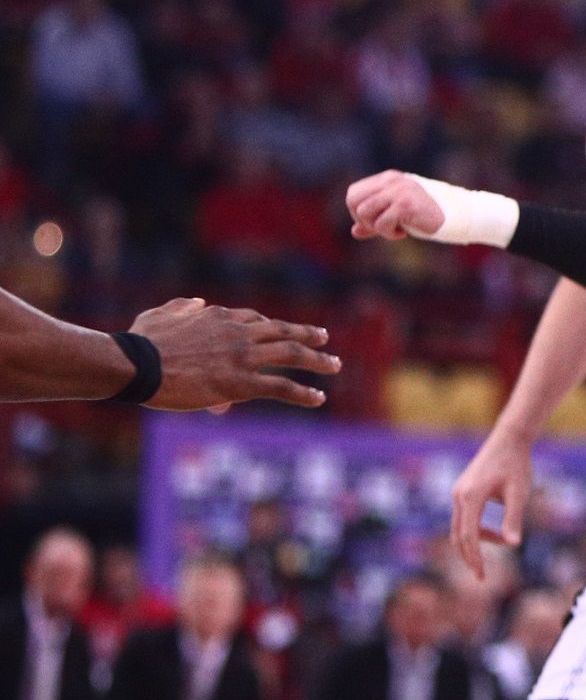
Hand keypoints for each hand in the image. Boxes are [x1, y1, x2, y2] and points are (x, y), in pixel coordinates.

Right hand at [132, 298, 337, 410]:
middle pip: (283, 332)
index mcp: (220, 316)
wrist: (136, 364)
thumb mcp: (160, 314)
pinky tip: (319, 397)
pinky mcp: (241, 383)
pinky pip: (281, 387)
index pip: (256, 320)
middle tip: (324, 338)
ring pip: (292, 355)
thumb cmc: (141, 342)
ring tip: (334, 365)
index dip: (271, 328)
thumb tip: (196, 302)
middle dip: (308, 335)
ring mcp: (242, 357)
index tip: (282, 334)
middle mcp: (238, 333)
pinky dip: (304, 392)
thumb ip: (181, 307)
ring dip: (317, 360)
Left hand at [345, 170, 443, 239]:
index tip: (376, 222)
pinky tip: (405, 232)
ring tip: (395, 230)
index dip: (358, 213)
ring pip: (364, 213)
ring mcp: (399, 191)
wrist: (454, 217)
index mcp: (387, 179)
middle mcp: (391, 181)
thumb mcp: (396, 216)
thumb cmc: (424, 216)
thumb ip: (375, 221)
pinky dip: (390, 234)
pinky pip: (382, 224)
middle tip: (383, 227)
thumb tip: (355, 232)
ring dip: (378, 229)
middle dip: (364, 221)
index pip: (353, 193)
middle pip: (353, 202)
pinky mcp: (406, 204)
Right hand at [449, 434, 532, 578]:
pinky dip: (475, 530)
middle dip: (469, 556)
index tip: (482, 576)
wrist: (509, 439)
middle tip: (481, 576)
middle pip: (458, 536)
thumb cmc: (516, 465)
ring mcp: (458, 492)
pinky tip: (494, 533)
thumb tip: (513, 545)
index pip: (469, 536)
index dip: (474, 558)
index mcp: (471, 497)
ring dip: (475, 542)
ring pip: (459, 528)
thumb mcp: (518, 493)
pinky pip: (463, 518)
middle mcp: (459, 495)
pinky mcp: (463, 490)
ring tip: (501, 543)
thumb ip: (513, 519)